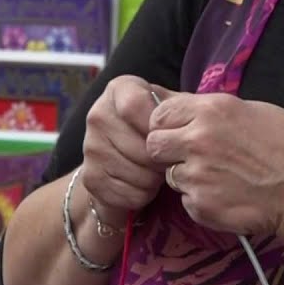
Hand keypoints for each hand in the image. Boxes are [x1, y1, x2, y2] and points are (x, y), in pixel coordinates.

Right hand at [81, 75, 174, 220]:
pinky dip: (144, 195)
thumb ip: (180, 107)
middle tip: (172, 160)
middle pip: (141, 145)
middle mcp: (98, 114)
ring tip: (159, 172)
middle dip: (164, 159)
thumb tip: (192, 119)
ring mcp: (90, 147)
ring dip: (156, 179)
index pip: (134, 106)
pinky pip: (129, 193)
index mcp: (120, 89)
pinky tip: (145, 185)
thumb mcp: (170, 109)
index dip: (159, 127)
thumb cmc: (157, 129)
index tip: (172, 136)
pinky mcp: (91, 178)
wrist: (123, 159)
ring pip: (138, 172)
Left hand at [145, 94, 283, 253]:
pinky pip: (187, 200)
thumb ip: (216, 111)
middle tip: (190, 156)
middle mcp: (197, 140)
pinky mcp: (200, 206)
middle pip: (153, 144)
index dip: (166, 123)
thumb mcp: (256, 110)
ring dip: (186, 176)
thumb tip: (185, 108)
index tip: (179, 130)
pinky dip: (201, 198)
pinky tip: (227, 195)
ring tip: (218, 177)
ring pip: (170, 175)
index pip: (159, 113)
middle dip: (166, 150)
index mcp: (212, 111)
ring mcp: (196, 176)